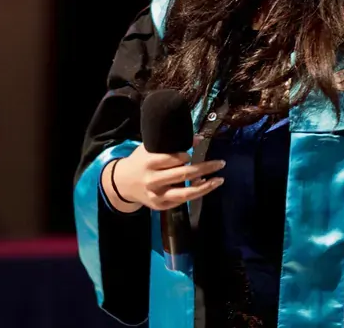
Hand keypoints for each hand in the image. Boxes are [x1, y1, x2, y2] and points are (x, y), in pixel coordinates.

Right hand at [103, 145, 224, 211]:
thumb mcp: (149, 148)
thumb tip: (199, 138)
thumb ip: (171, 144)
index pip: (172, 159)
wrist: (122, 184)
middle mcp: (153, 181)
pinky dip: (196, 192)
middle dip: (205, 168)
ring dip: (206, 186)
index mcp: (148, 163)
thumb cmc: (140, 161)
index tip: (192, 153)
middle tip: (221, 163)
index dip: (186, 155)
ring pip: (186, 193)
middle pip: (183, 175)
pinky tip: (206, 184)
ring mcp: (157, 196)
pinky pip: (183, 200)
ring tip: (219, 179)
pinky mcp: (161, 206)